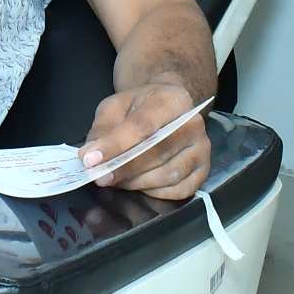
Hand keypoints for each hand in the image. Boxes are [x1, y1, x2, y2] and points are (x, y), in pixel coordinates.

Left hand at [80, 81, 210, 200]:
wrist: (170, 107)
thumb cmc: (141, 107)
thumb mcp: (115, 107)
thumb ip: (102, 129)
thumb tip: (89, 155)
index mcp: (171, 100)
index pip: (142, 126)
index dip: (115, 145)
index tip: (91, 160)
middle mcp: (193, 124)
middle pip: (157, 153)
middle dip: (124, 169)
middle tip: (100, 177)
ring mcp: (202, 148)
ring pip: (168, 174)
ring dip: (137, 182)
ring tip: (117, 180)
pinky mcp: (204, 170)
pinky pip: (180, 190)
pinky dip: (155, 193)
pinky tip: (140, 185)